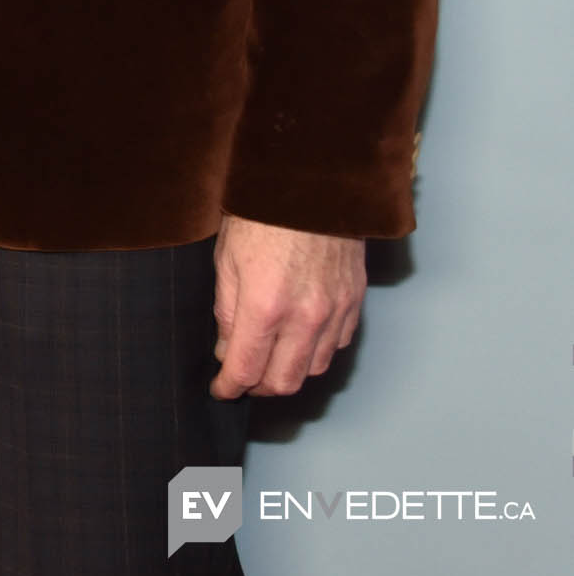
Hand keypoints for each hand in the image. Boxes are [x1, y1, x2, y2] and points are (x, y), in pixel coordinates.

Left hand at [212, 214, 364, 397]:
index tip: (221, 390)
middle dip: (259, 388)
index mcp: (265, 306)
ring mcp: (335, 311)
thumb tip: (228, 350)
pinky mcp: (354, 302)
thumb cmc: (261, 216)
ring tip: (268, 362)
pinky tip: (298, 341)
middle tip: (242, 380)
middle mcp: (305, 317)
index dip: (230, 387)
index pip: (247, 369)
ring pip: (314, 369)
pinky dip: (315, 352)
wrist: (311, 186)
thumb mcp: (226, 261)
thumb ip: (227, 312)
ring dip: (289, 373)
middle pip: (285, 381)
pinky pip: (337, 345)